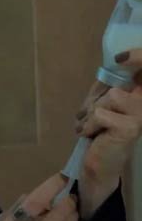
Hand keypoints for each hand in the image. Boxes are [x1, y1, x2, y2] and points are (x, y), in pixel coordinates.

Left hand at [74, 48, 141, 216]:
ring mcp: (141, 115)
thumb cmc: (99, 132)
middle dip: (94, 99)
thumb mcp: (101, 104)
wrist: (99, 163)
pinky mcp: (130, 127)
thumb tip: (112, 62)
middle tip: (85, 115)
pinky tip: (90, 135)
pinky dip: (88, 124)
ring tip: (89, 126)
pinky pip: (99, 114)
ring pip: (108, 97)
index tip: (120, 57)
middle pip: (116, 86)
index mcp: (139, 95)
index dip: (138, 57)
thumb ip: (106, 86)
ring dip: (90, 113)